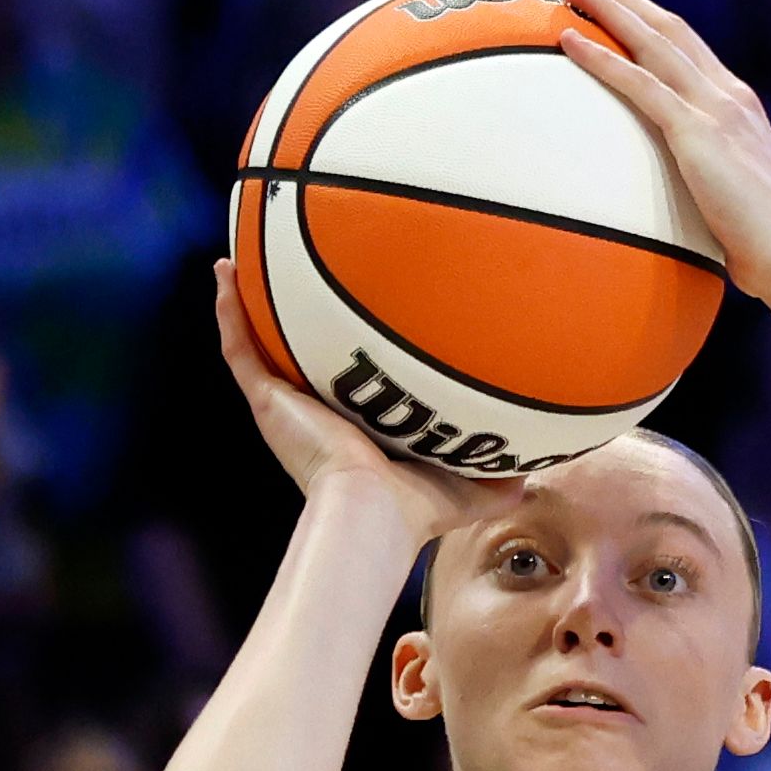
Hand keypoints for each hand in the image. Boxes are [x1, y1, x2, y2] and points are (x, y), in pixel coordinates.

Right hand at [211, 258, 523, 540]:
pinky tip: (225, 268)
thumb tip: (544, 465)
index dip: (346, 353)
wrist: (374, 512)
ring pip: (259, 343)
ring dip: (248, 302)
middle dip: (293, 320)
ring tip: (241, 258)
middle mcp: (317, 411)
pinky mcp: (267, 400)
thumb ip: (504, 473)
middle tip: (293, 273)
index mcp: (357, 426)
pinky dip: (230, 308)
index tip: (355, 315)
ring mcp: (287, 404)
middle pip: (298, 356)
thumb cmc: (419, 509)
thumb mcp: (473, 485)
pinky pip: (240, 345)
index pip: (348, 380)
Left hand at [555, 0, 770, 301]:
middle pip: (668, 28)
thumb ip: (705, 183)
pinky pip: (639, 83)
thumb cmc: (767, 247)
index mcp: (738, 106)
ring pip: (652, 40)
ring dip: (608, 8)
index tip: (621, 2)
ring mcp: (715, 109)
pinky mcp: (697, 132)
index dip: (652, 20)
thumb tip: (676, 205)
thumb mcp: (733, 199)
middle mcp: (728, 94)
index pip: (689, 48)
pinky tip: (569, 41)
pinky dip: (601, 58)